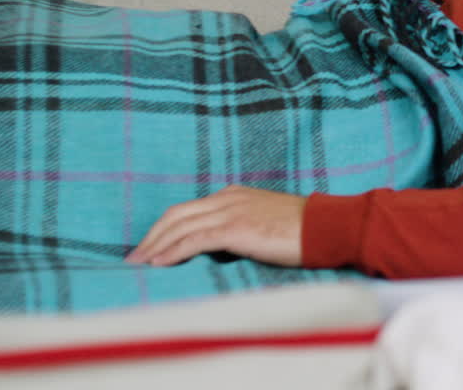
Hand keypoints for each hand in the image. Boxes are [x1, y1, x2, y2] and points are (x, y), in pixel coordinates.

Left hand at [125, 185, 306, 267]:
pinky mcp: (237, 228)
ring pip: (180, 226)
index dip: (164, 228)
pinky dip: (173, 252)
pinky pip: (194, 240)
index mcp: (235, 195)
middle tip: (133, 259)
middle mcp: (229, 198)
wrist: (328, 226)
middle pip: (176, 214)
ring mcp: (232, 211)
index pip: (188, 209)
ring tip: (138, 266)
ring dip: (155, 247)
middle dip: (151, 237)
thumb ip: (244, 228)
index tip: (150, 248)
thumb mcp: (268, 222)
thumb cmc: (306, 230)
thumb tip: (225, 249)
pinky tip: (159, 265)